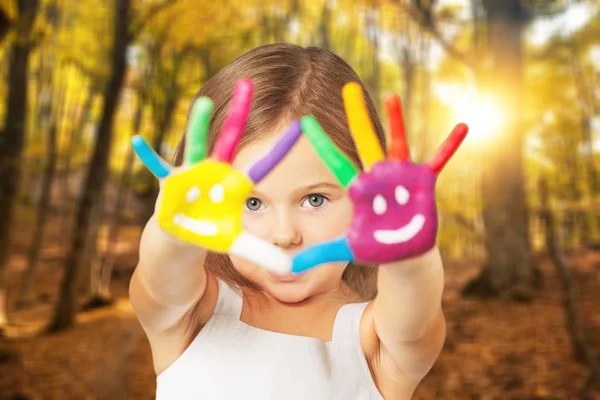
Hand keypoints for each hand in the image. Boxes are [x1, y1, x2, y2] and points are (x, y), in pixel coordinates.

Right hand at [132, 79, 301, 273]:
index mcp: (235, 184)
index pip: (262, 165)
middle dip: (238, 113)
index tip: (302, 124)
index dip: (280, 149)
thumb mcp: (238, 244)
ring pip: (196, 146)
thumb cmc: (211, 232)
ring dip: (199, 126)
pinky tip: (138, 140)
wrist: (181, 236)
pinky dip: (148, 156)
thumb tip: (291, 270)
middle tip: (248, 83)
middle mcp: (215, 172)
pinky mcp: (170, 184)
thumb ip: (263, 254)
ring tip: (203, 104)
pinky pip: (157, 169)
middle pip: (229, 139)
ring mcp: (192, 175)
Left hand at [292, 82, 467, 272]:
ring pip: (396, 144)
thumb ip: (316, 254)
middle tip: (347, 89)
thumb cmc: (373, 247)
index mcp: (358, 189)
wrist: (402, 254)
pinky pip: (439, 161)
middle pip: (364, 142)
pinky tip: (463, 127)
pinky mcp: (422, 184)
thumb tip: (285, 269)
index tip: (304, 122)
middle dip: (356, 116)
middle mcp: (377, 177)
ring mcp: (400, 178)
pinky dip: (450, 146)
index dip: (322, 144)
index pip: (335, 163)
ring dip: (396, 121)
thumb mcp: (343, 249)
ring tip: (391, 96)